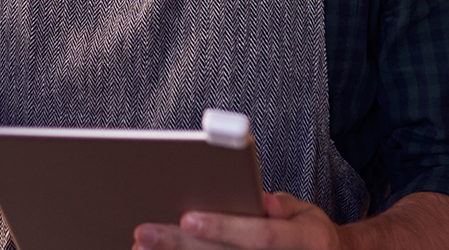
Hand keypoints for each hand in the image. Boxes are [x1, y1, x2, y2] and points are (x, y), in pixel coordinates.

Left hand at [133, 193, 343, 249]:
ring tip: (139, 249)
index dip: (224, 228)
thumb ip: (280, 207)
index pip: (261, 237)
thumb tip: (262, 203)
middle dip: (181, 246)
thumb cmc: (308, 235)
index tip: (188, 218)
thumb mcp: (305, 214)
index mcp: (305, 242)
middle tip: (145, 233)